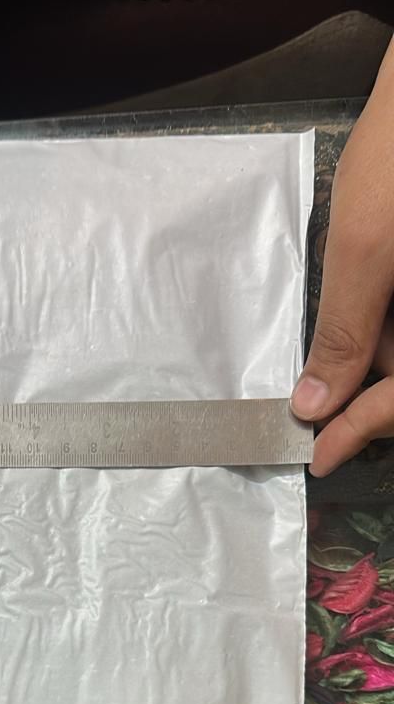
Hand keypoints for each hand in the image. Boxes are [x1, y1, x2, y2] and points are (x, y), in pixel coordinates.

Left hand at [291, 39, 393, 475]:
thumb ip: (343, 332)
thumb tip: (317, 405)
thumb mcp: (366, 247)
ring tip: (333, 370)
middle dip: (368, 404)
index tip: (317, 457)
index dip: (360, 433)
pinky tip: (369, 320)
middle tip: (319, 418)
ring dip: (375, 368)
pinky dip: (386, 332)